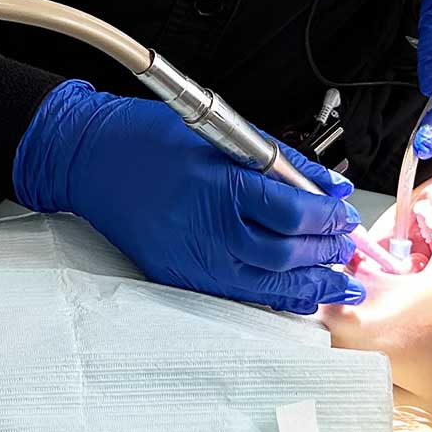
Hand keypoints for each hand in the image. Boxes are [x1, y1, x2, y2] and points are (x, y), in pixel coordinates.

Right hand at [12, 82, 361, 312]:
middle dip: (324, 252)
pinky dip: (274, 297)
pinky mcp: (177, 276)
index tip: (341, 211)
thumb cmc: (147, 138)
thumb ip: (279, 161)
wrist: (86, 159)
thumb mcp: (220, 133)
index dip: (325, 215)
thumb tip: (330, 184)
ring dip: (310, 285)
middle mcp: (205, 230)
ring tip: (339, 281)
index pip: (291, 212)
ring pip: (266, 286)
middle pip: (284, 254)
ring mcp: (190, 260)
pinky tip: (297, 294)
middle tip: (344, 244)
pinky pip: (237, 296)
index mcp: (218, 187)